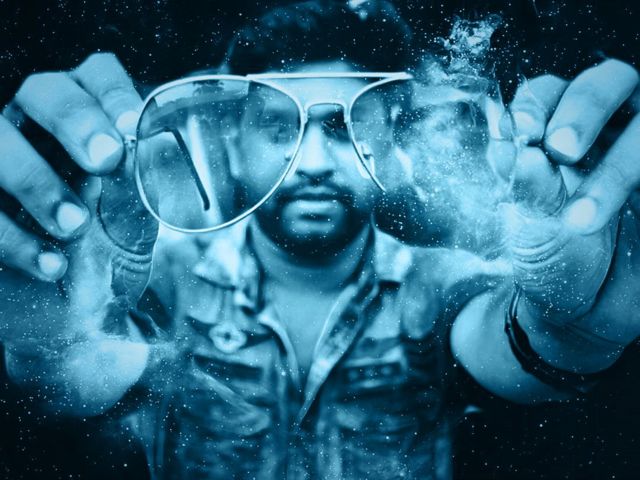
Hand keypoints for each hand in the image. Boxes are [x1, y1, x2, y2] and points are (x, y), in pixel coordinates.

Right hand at [0, 53, 157, 344]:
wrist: (70, 317)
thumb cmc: (106, 256)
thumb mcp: (134, 223)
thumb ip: (139, 187)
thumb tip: (150, 148)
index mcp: (87, 122)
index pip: (95, 76)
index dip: (112, 92)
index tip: (132, 126)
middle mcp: (35, 126)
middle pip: (43, 90)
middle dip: (75, 121)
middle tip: (106, 161)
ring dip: (37, 180)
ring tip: (75, 226)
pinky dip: (12, 237)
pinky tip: (52, 265)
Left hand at [503, 59, 639, 362]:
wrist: (587, 311)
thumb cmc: (550, 259)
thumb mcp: (529, 228)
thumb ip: (527, 188)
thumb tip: (518, 149)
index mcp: (557, 135)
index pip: (549, 90)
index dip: (539, 102)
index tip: (526, 133)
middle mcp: (605, 132)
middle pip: (610, 81)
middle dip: (585, 108)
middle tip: (561, 151)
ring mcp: (639, 153)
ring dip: (618, 164)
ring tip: (579, 219)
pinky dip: (636, 178)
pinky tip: (634, 214)